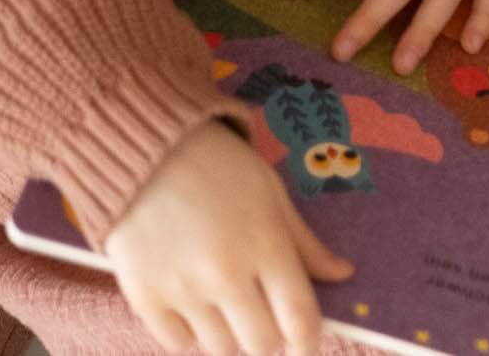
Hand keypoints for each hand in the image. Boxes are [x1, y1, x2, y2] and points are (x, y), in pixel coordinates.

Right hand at [105, 122, 350, 355]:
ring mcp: (183, 289)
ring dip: (231, 337)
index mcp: (266, 245)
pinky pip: (177, 344)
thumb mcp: (271, 194)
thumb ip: (305, 243)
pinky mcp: (144, 296)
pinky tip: (194, 306)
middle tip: (264, 320)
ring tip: (227, 307)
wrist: (144, 152)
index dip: (308, 344)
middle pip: (261, 344)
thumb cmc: (219, 167)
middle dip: (270, 339)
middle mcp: (226, 274)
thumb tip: (343, 274)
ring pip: (220, 349)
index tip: (306, 349)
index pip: (299, 318)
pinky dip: (190, 334)